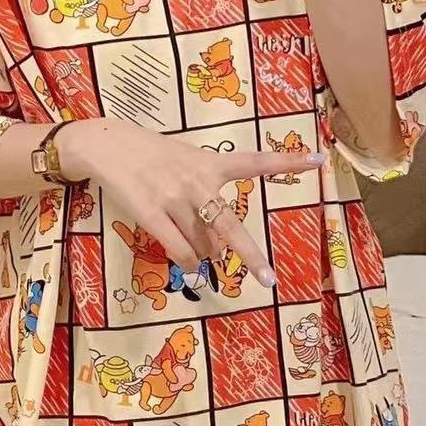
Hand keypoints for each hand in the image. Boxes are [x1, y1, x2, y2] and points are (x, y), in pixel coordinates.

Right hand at [58, 118, 323, 286]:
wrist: (106, 145)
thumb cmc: (150, 154)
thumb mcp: (185, 160)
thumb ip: (205, 196)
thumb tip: (216, 245)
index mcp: (209, 163)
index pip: (254, 162)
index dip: (287, 162)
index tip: (319, 160)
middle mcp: (196, 182)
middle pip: (230, 226)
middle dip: (250, 256)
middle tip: (268, 280)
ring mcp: (173, 199)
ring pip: (202, 243)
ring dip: (207, 256)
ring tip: (206, 258)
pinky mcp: (150, 214)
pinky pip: (178, 249)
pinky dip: (189, 263)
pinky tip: (193, 270)